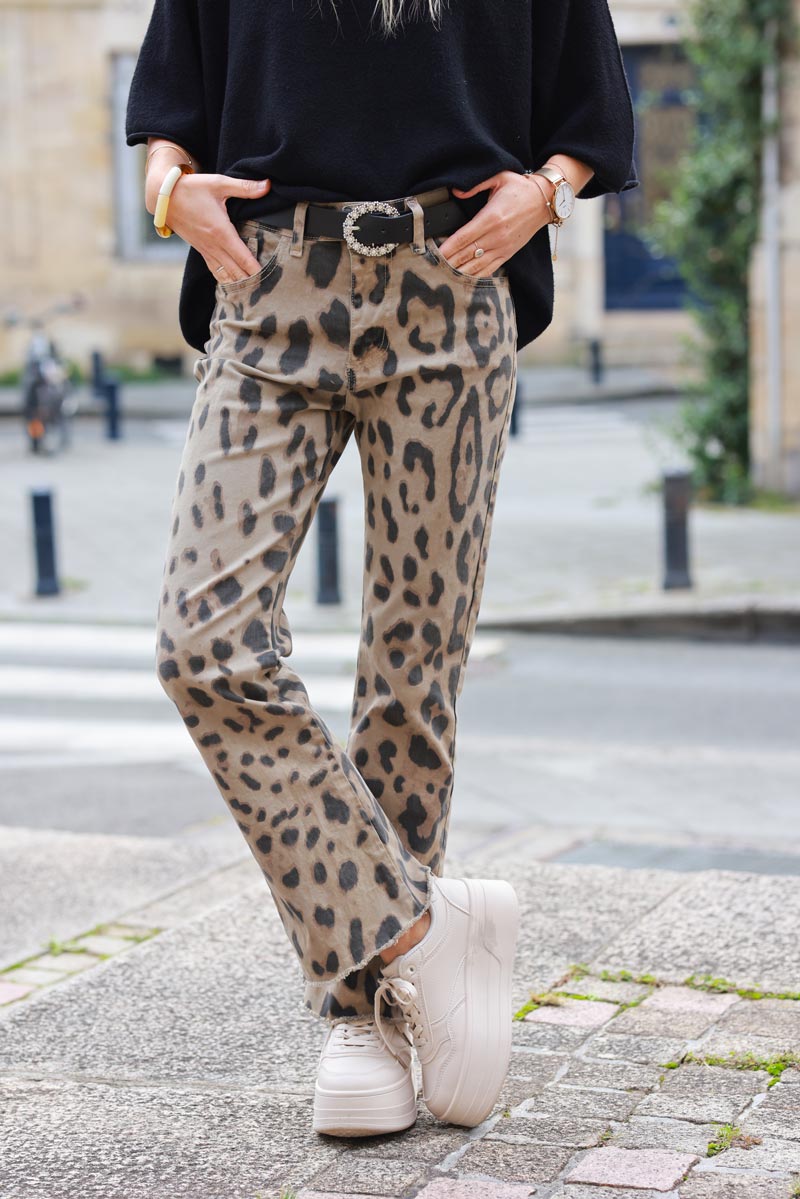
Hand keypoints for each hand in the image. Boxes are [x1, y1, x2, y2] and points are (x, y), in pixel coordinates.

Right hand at [145, 170, 272, 280]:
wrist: (164, 197)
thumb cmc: (192, 189)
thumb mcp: (219, 184)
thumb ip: (244, 187)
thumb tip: (268, 185)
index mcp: (221, 232)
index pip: (243, 258)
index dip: (256, 270)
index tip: (269, 278)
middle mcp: (214, 246)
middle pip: (236, 272)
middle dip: (252, 281)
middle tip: (268, 288)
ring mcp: (206, 250)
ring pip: (226, 275)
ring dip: (239, 284)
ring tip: (254, 292)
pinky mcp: (201, 251)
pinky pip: (216, 271)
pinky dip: (226, 280)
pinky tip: (235, 286)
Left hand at [439, 169, 551, 277]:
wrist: (545, 200)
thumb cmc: (521, 188)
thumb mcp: (499, 178)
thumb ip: (476, 184)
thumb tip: (456, 191)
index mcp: (491, 218)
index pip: (463, 237)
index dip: (447, 248)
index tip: (434, 254)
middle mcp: (496, 236)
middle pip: (466, 254)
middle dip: (448, 262)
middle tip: (432, 267)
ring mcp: (503, 248)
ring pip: (476, 266)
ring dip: (459, 272)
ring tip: (442, 276)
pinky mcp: (508, 254)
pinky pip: (489, 270)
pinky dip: (475, 276)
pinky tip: (462, 279)